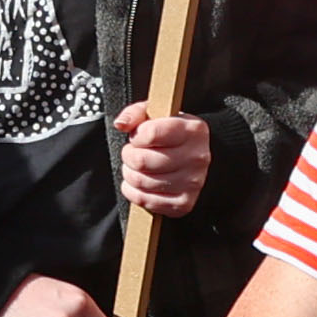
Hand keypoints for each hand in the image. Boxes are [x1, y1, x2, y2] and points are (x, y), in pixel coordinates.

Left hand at [114, 105, 210, 220]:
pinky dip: (133, 192)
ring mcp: (191, 182)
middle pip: (142, 160)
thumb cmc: (172, 134)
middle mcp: (196, 157)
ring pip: (141, 181)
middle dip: (128, 156)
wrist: (194, 156)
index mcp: (193, 130)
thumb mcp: (157, 114)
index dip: (136, 135)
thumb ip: (136, 113)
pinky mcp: (183, 203)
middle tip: (132, 153)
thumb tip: (121, 124)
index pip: (151, 133)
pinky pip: (145, 200)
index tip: (138, 137)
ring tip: (135, 166)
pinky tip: (138, 183)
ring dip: (129, 173)